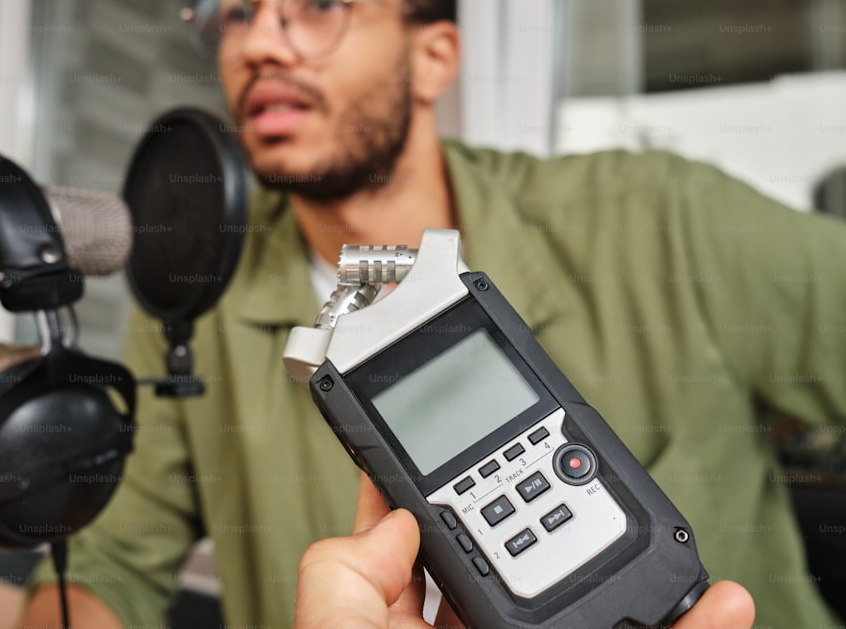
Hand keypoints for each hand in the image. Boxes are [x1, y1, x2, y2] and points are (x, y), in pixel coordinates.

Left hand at [294, 474, 755, 628]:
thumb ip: (344, 574)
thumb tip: (394, 521)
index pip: (428, 547)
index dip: (443, 495)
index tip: (466, 453)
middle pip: (518, 571)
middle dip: (552, 528)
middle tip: (581, 488)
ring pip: (593, 617)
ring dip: (640, 584)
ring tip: (666, 548)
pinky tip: (721, 609)